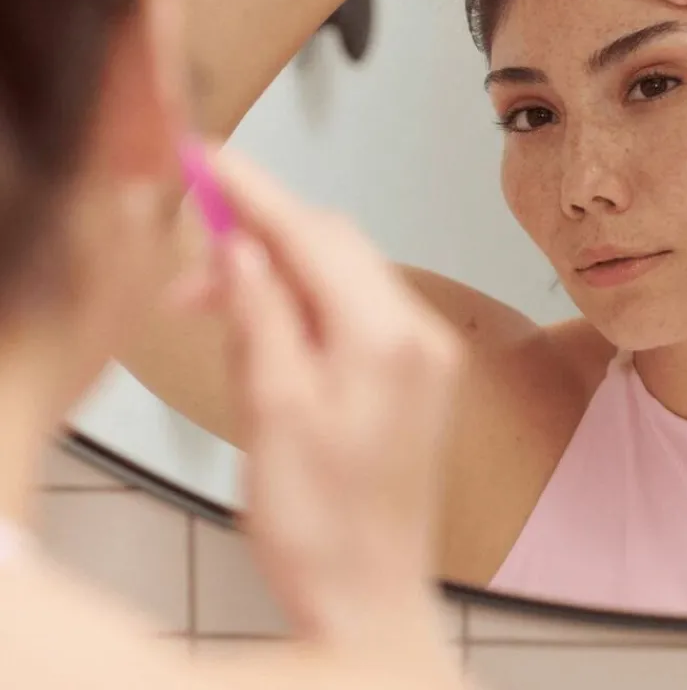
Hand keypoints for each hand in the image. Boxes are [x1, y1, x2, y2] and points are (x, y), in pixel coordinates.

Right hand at [189, 148, 460, 648]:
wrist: (369, 596)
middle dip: (260, 240)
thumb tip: (242, 247)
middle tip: (193, 267)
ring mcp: (424, 351)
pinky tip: (267, 333)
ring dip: (279, 277)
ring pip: (343, 275)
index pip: (313, 236)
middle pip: (334, 246)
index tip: (209, 160)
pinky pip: (356, 310)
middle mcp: (419, 332)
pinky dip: (307, 306)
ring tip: (217, 313)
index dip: (255, 193)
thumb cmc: (321, 524)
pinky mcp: (415, 372)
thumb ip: (261, 317)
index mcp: (386, 338)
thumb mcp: (273, 413)